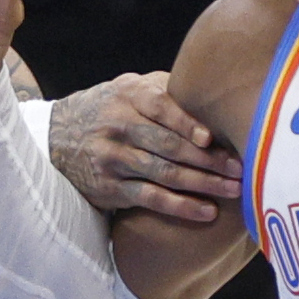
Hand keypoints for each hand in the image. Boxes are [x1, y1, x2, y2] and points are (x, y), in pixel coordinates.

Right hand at [50, 72, 242, 222]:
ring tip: (233, 190)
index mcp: (128, 95)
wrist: (57, 136)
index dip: (186, 122)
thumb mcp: (129, 88)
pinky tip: (206, 211)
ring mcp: (113, 159)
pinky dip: (181, 207)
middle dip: (208, 159)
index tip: (211, 137)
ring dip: (203, 184)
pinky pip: (151, 199)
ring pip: (163, 174)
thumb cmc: (111, 108)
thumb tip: (214, 89)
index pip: (161, 106)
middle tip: (241, 168)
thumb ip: (165, 89)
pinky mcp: (111, 188)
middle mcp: (119, 126)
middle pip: (168, 145)